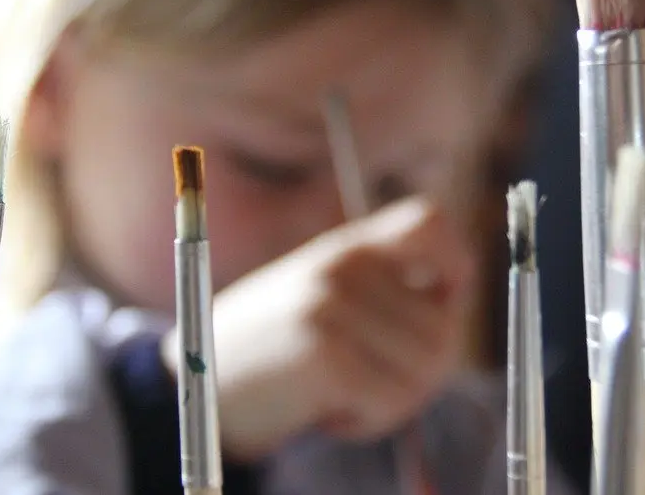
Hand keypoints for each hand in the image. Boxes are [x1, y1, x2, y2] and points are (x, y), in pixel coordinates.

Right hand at [179, 197, 475, 460]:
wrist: (189, 380)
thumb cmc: (267, 349)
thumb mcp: (319, 295)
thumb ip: (377, 291)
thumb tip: (451, 318)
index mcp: (348, 245)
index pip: (431, 222)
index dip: (455, 266)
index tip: (438, 307)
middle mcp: (344, 265)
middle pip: (443, 322)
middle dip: (421, 371)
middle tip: (373, 387)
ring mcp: (334, 306)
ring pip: (426, 367)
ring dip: (395, 399)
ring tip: (345, 397)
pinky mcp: (326, 353)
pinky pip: (393, 399)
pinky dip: (370, 420)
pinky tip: (329, 414)